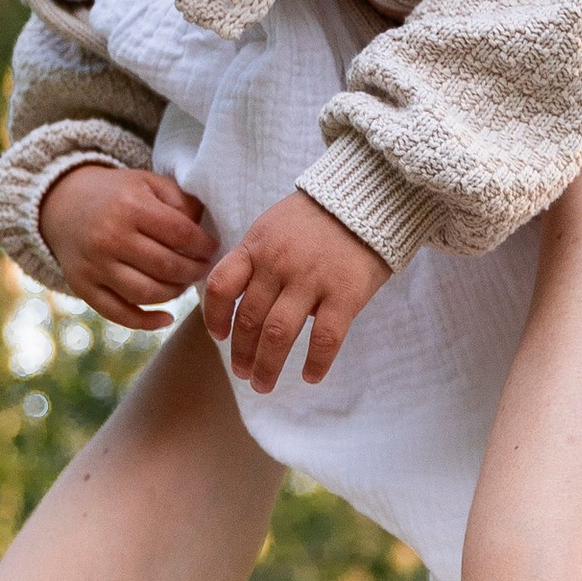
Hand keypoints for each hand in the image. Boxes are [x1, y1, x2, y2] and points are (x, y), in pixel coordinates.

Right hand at [42, 162, 221, 331]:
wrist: (63, 202)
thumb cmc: (117, 193)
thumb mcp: (148, 182)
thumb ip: (180, 201)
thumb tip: (203, 232)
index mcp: (130, 206)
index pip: (180, 234)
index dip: (203, 245)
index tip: (212, 248)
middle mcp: (109, 237)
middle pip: (166, 266)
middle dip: (194, 271)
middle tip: (203, 269)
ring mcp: (94, 265)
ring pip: (146, 293)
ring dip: (175, 294)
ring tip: (184, 283)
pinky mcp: (82, 286)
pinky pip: (119, 313)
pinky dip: (146, 322)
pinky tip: (167, 318)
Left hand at [203, 189, 390, 391]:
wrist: (368, 197)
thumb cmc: (319, 216)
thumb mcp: (275, 225)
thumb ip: (257, 258)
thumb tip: (240, 299)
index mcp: (257, 246)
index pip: (220, 286)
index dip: (213, 316)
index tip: (219, 336)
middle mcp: (278, 264)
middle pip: (248, 319)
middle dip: (241, 353)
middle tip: (243, 373)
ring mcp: (311, 279)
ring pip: (277, 334)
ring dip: (267, 365)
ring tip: (263, 383)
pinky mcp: (344, 293)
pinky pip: (325, 338)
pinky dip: (316, 363)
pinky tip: (310, 376)